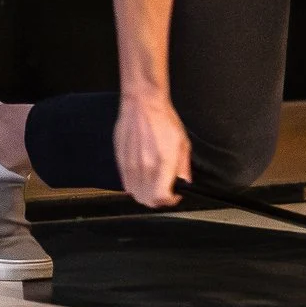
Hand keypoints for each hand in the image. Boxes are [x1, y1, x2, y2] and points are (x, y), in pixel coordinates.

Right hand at [113, 92, 189, 209]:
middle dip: (158, 201)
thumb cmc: (164, 121)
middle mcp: (144, 166)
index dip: (169, 201)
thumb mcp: (182, 143)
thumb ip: (183, 167)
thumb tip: (185, 183)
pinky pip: (126, 183)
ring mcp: (130, 165)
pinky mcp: (120, 161)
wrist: (142, 105)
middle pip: (146, 200)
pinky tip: (144, 178)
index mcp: (162, 162)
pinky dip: (135, 186)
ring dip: (146, 194)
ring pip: (135, 194)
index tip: (175, 196)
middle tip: (166, 192)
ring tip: (155, 185)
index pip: (160, 197)